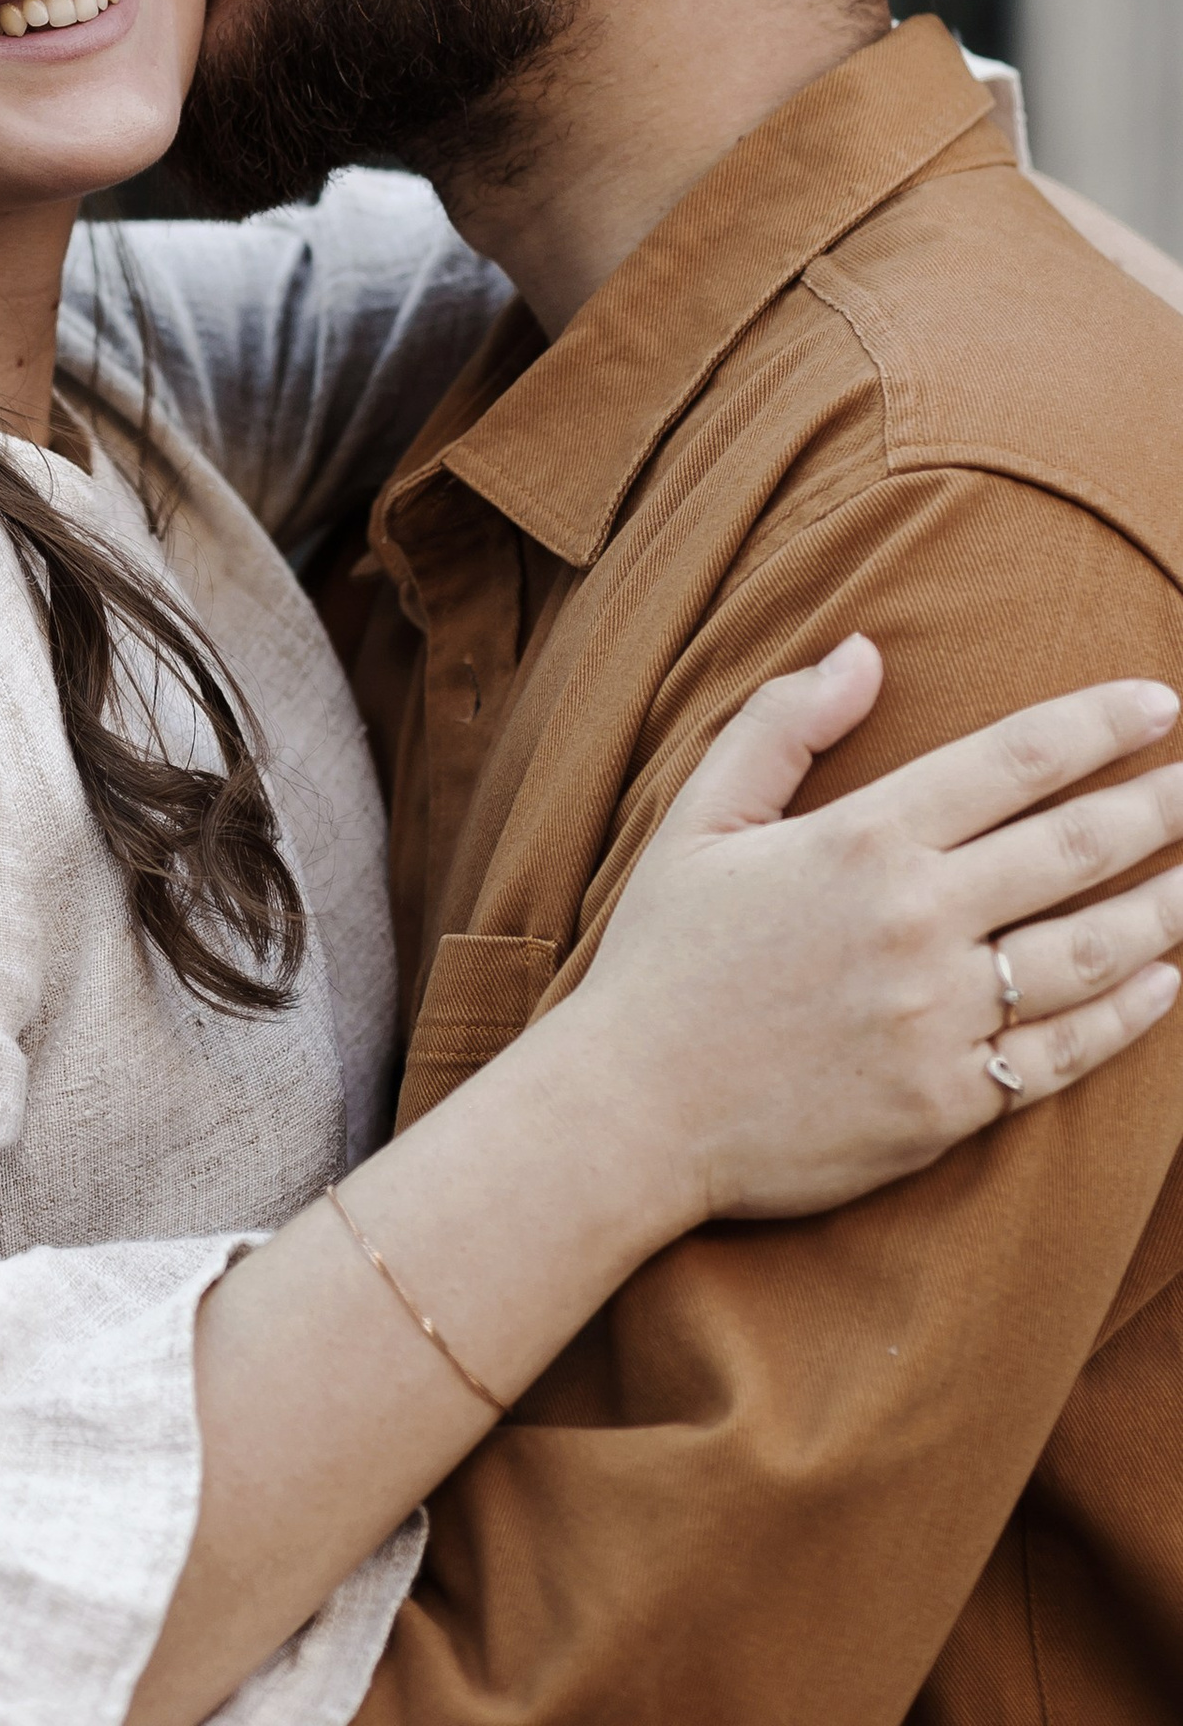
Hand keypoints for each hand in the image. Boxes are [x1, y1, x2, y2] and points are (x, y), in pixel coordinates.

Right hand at [582, 640, 1182, 1223]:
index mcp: (860, 841)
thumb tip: (862, 649)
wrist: (633, 1112)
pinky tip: (1167, 981)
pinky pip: (1065, 1053)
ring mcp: (940, 1019)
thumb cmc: (664, 956)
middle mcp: (915, 922)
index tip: (1160, 705)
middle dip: (1163, 807)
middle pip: (1075, 848)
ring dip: (1168, 908)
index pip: (1012, 761)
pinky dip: (1130, 1014)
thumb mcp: (701, 817)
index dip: (1098, 726)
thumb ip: (782, 724)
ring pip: (1092, 951)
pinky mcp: (950, 1105)